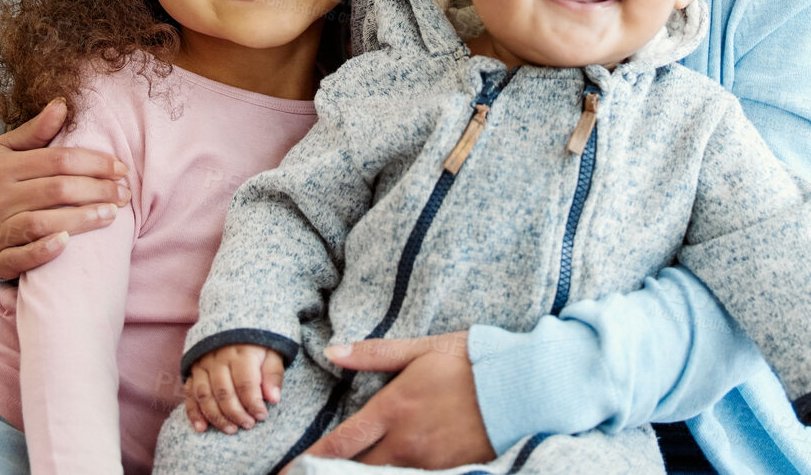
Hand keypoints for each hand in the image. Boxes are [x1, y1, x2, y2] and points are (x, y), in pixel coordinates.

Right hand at [0, 99, 130, 277]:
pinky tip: (69, 243)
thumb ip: (34, 131)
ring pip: (44, 222)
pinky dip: (45, 250)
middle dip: (97, 190)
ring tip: (112, 214)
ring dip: (82, 219)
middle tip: (125, 192)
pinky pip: (22, 256)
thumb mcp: (2, 150)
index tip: (121, 167)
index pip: (58, 160)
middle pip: (57, 190)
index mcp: (3, 166)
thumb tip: (63, 103)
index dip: (94, 162)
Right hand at [184, 345, 284, 433]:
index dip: (253, 404)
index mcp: (241, 352)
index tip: (261, 416)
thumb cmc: (258, 343)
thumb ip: (273, 375)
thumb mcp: (272, 352)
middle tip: (248, 425)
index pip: (245, 384)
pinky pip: (189, 393)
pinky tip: (201, 428)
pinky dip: (193, 412)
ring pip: (205, 395)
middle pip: (223, 392)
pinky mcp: (193, 370)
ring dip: (216, 417)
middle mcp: (218, 357)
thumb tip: (273, 399)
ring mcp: (203, 364)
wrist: (236, 319)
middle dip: (236, 414)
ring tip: (231, 429)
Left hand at [290, 333, 494, 468]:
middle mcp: (406, 442)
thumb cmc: (471, 361)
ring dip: (364, 473)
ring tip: (345, 472)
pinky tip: (386, 470)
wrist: (522, 389)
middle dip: (333, 472)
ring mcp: (428, 461)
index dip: (312, 460)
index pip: (342, 443)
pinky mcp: (449, 470)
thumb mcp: (421, 349)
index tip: (288, 471)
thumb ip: (374, 354)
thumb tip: (333, 351)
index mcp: (394, 408)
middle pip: (358, 467)